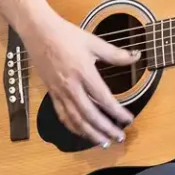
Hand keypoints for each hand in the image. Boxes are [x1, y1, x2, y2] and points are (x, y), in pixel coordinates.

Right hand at [24, 15, 137, 146]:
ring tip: (103, 142)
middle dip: (106, 129)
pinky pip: (63, 115)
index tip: (128, 120)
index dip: (117, 112)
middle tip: (119, 138)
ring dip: (90, 133)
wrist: (38, 32)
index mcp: (83, 72)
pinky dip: (73, 127)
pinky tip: (82, 132)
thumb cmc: (66, 35)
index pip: (103, 99)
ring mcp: (60, 92)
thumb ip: (115, 54)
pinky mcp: (52, 93)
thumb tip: (136, 56)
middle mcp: (71, 86)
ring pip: (75, 119)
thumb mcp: (93, 42)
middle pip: (90, 115)